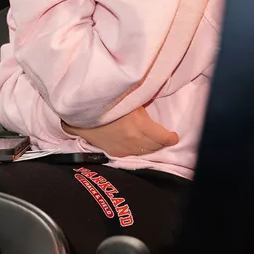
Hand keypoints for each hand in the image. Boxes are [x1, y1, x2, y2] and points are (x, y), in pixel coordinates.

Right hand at [62, 107, 178, 157]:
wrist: (80, 115)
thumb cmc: (104, 102)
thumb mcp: (127, 98)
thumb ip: (143, 102)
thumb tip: (155, 99)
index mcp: (140, 125)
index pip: (164, 138)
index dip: (171, 137)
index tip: (173, 135)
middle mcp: (135, 140)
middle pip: (157, 146)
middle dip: (161, 141)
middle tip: (162, 135)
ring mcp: (125, 149)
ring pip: (146, 152)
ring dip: (150, 146)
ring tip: (150, 140)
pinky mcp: (116, 153)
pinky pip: (133, 154)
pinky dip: (138, 150)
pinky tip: (136, 144)